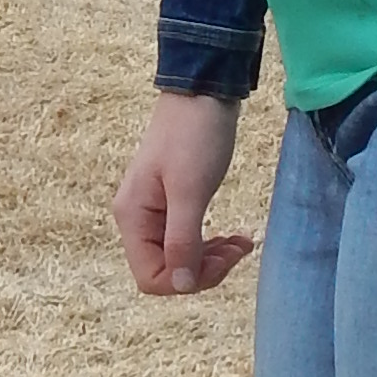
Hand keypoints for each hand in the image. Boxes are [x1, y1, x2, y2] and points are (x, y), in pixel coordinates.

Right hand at [114, 90, 254, 296]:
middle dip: (204, 269)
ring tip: (242, 243)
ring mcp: (154, 211)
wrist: (203, 92)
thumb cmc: (194, 136)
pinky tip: (233, 237)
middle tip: (238, 250)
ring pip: (179, 257)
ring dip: (211, 258)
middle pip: (165, 270)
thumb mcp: (190, 190)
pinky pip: (187, 238)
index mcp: (133, 217)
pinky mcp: (173, 202)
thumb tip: (182, 284)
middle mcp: (137, 218)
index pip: (150, 277)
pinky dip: (210, 243)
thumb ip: (182, 240)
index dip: (187, 280)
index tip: (222, 260)